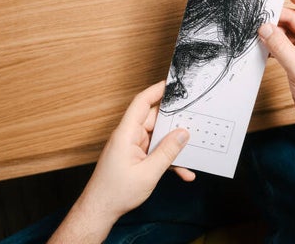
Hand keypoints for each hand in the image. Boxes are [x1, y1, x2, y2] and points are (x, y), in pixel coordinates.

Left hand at [48, 82, 193, 242]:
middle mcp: (129, 136)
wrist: (100, 211)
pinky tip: (183, 172)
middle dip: (175, 121)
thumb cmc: (116, 193)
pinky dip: (169, 160)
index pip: (141, 103)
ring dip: (174, 146)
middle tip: (194, 119)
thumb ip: (168, 151)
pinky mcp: (136, 157)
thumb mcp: (148, 173)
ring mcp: (133, 147)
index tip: (173, 83)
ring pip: (159, 137)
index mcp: (126, 134)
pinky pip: (156, 151)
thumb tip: (183, 133)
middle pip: (155, 119)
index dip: (156, 90)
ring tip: (192, 150)